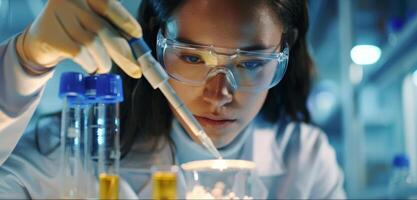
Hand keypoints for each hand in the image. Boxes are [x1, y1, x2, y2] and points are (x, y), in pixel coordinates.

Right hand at [16, 0, 141, 77]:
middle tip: (135, 69)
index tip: (137, 35)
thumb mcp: (94, 23)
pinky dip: (90, 64)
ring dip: (104, 61)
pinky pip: (79, 53)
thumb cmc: (75, 31)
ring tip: (105, 67)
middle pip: (103, 28)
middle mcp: (72, 0)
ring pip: (92, 43)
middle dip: (123, 52)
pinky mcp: (50, 34)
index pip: (109, 6)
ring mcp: (59, 15)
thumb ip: (112, 28)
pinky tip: (91, 66)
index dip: (125, 21)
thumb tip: (136, 46)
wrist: (41, 41)